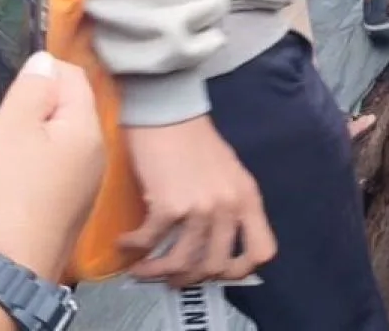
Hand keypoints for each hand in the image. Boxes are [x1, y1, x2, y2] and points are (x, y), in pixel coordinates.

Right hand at [0, 53, 104, 281]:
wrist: (4, 266)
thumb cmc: (9, 186)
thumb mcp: (12, 126)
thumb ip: (31, 90)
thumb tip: (46, 61)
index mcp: (86, 130)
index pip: (76, 80)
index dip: (47, 69)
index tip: (16, 75)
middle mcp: (90, 159)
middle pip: (59, 118)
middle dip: (23, 115)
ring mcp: (74, 190)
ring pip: (38, 156)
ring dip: (4, 154)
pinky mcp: (54, 216)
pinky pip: (25, 190)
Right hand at [119, 116, 274, 286]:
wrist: (168, 111)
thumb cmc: (193, 140)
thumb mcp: (228, 174)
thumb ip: (229, 206)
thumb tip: (216, 243)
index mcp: (248, 198)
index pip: (262, 250)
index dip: (241, 270)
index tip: (218, 274)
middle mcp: (229, 206)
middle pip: (217, 266)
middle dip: (191, 277)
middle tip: (173, 276)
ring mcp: (201, 208)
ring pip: (182, 263)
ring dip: (157, 271)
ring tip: (142, 268)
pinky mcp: (169, 206)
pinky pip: (150, 243)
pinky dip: (133, 247)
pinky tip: (126, 241)